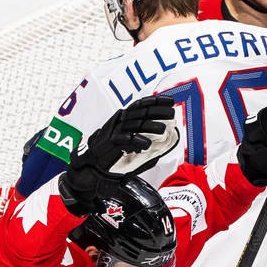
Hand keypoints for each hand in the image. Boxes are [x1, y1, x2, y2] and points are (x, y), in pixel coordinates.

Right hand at [59, 98, 177, 213]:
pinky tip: (147, 144)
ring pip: (134, 124)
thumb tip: (167, 138)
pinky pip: (124, 139)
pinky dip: (136, 141)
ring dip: (150, 126)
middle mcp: (120, 120)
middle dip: (157, 111)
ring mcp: (114, 130)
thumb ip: (148, 140)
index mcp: (125, 117)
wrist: (95, 166)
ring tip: (163, 129)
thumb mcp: (133, 143)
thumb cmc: (115, 154)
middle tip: (171, 113)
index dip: (156, 101)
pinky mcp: (110, 142)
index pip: (141, 105)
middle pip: (140, 112)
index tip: (170, 101)